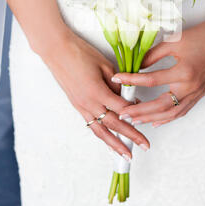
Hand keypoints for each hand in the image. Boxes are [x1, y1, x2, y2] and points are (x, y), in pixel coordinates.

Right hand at [43, 28, 149, 158]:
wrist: (57, 50)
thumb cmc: (80, 53)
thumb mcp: (105, 65)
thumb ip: (117, 83)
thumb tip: (127, 97)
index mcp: (98, 91)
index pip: (122, 109)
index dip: (136, 115)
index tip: (147, 118)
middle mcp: (89, 103)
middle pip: (114, 125)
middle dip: (130, 137)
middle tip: (144, 146)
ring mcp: (81, 106)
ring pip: (100, 130)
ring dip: (114, 144)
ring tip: (125, 154)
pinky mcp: (76, 105)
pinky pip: (91, 124)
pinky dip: (102, 135)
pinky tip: (108, 141)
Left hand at [113, 17, 204, 126]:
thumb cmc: (202, 36)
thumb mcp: (174, 42)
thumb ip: (153, 55)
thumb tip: (136, 66)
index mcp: (183, 72)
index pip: (150, 80)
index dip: (131, 80)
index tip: (117, 79)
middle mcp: (190, 86)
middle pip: (160, 105)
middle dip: (139, 111)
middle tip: (123, 113)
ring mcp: (196, 92)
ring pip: (171, 112)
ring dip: (152, 118)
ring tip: (136, 120)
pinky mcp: (200, 93)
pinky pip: (182, 110)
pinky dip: (168, 117)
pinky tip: (157, 120)